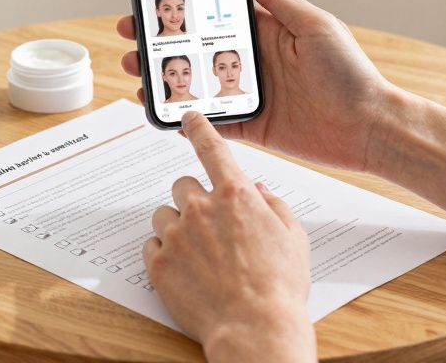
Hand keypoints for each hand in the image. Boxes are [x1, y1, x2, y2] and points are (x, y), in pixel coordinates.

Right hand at [119, 0, 397, 170]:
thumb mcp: (314, 26)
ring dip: (164, 77)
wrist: (370, 128)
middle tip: (132, 31)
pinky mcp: (252, 125)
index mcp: (267, 30)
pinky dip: (185, 117)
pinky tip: (163, 110)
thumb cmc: (352, 74)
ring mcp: (250, 93)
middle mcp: (254, 61)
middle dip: (160, 40)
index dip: (185, 3)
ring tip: (137, 70)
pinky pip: (211, 120)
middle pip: (196, 47)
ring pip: (195, 82)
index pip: (216, 12)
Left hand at [144, 111, 314, 361]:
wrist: (255, 328)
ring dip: (177, 227)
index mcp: (235, 195)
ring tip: (199, 255)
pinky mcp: (158, 263)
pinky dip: (165, 254)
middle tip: (210, 228)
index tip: (189, 118)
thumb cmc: (280, 287)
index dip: (199, 128)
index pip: (212, 148)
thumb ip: (273, 205)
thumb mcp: (294, 238)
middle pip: (183, 185)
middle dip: (194, 201)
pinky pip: (151, 245)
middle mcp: (201, 208)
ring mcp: (176, 235)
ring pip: (164, 215)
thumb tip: (257, 190)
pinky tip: (186, 272)